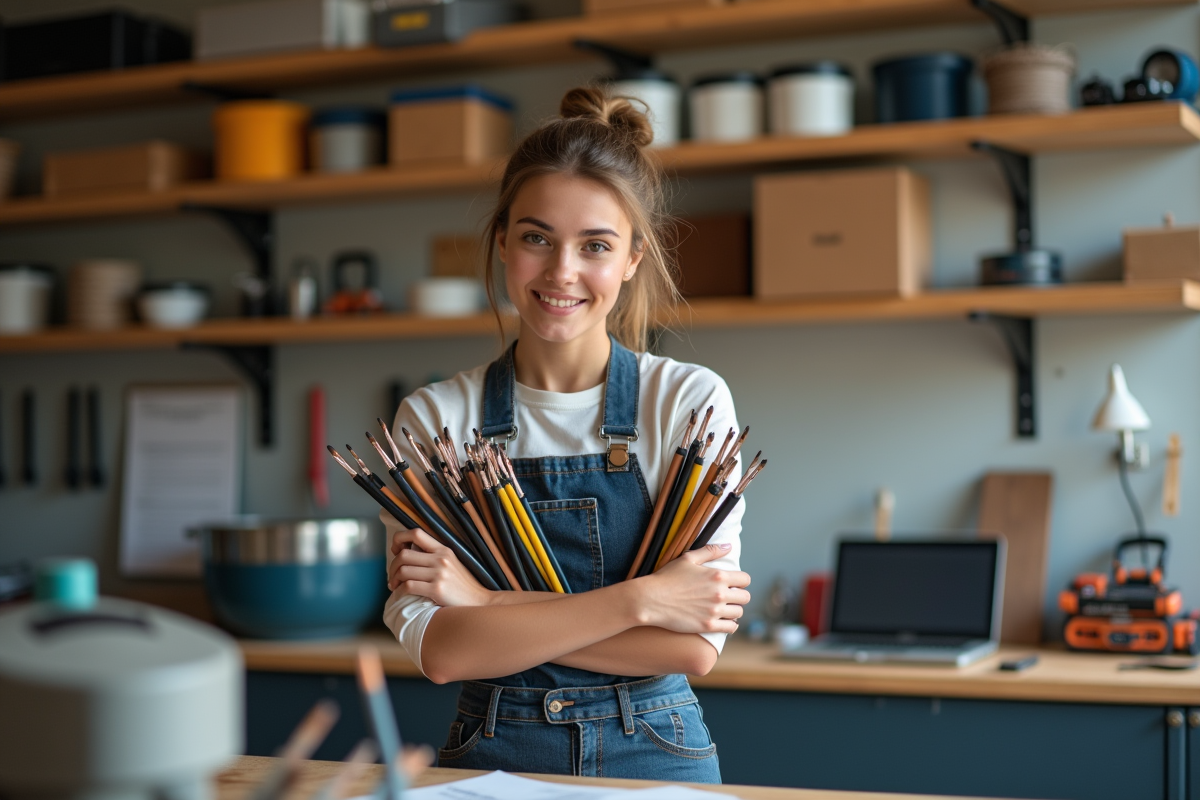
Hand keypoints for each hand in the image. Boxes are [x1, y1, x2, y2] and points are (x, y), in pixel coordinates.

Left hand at [388, 527, 492, 606]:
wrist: (478, 601)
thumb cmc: (461, 584)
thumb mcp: (451, 562)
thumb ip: (433, 555)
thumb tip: (408, 551)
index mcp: (443, 549)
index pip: (415, 533)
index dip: (399, 539)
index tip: (396, 550)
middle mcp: (441, 558)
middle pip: (404, 554)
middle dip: (392, 565)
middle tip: (392, 576)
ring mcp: (439, 574)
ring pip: (404, 570)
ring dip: (394, 579)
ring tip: (395, 585)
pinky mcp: (437, 589)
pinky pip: (409, 586)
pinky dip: (400, 590)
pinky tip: (401, 593)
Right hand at [634, 543, 750, 634]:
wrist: (651, 600)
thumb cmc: (667, 577)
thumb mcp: (688, 558)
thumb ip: (710, 551)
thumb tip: (729, 546)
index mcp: (717, 576)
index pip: (745, 579)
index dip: (740, 581)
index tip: (733, 583)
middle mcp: (719, 594)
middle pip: (745, 597)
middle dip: (738, 595)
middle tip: (728, 596)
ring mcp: (714, 611)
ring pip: (739, 613)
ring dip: (734, 610)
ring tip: (724, 608)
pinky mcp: (708, 626)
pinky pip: (731, 628)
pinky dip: (730, 625)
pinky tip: (724, 621)